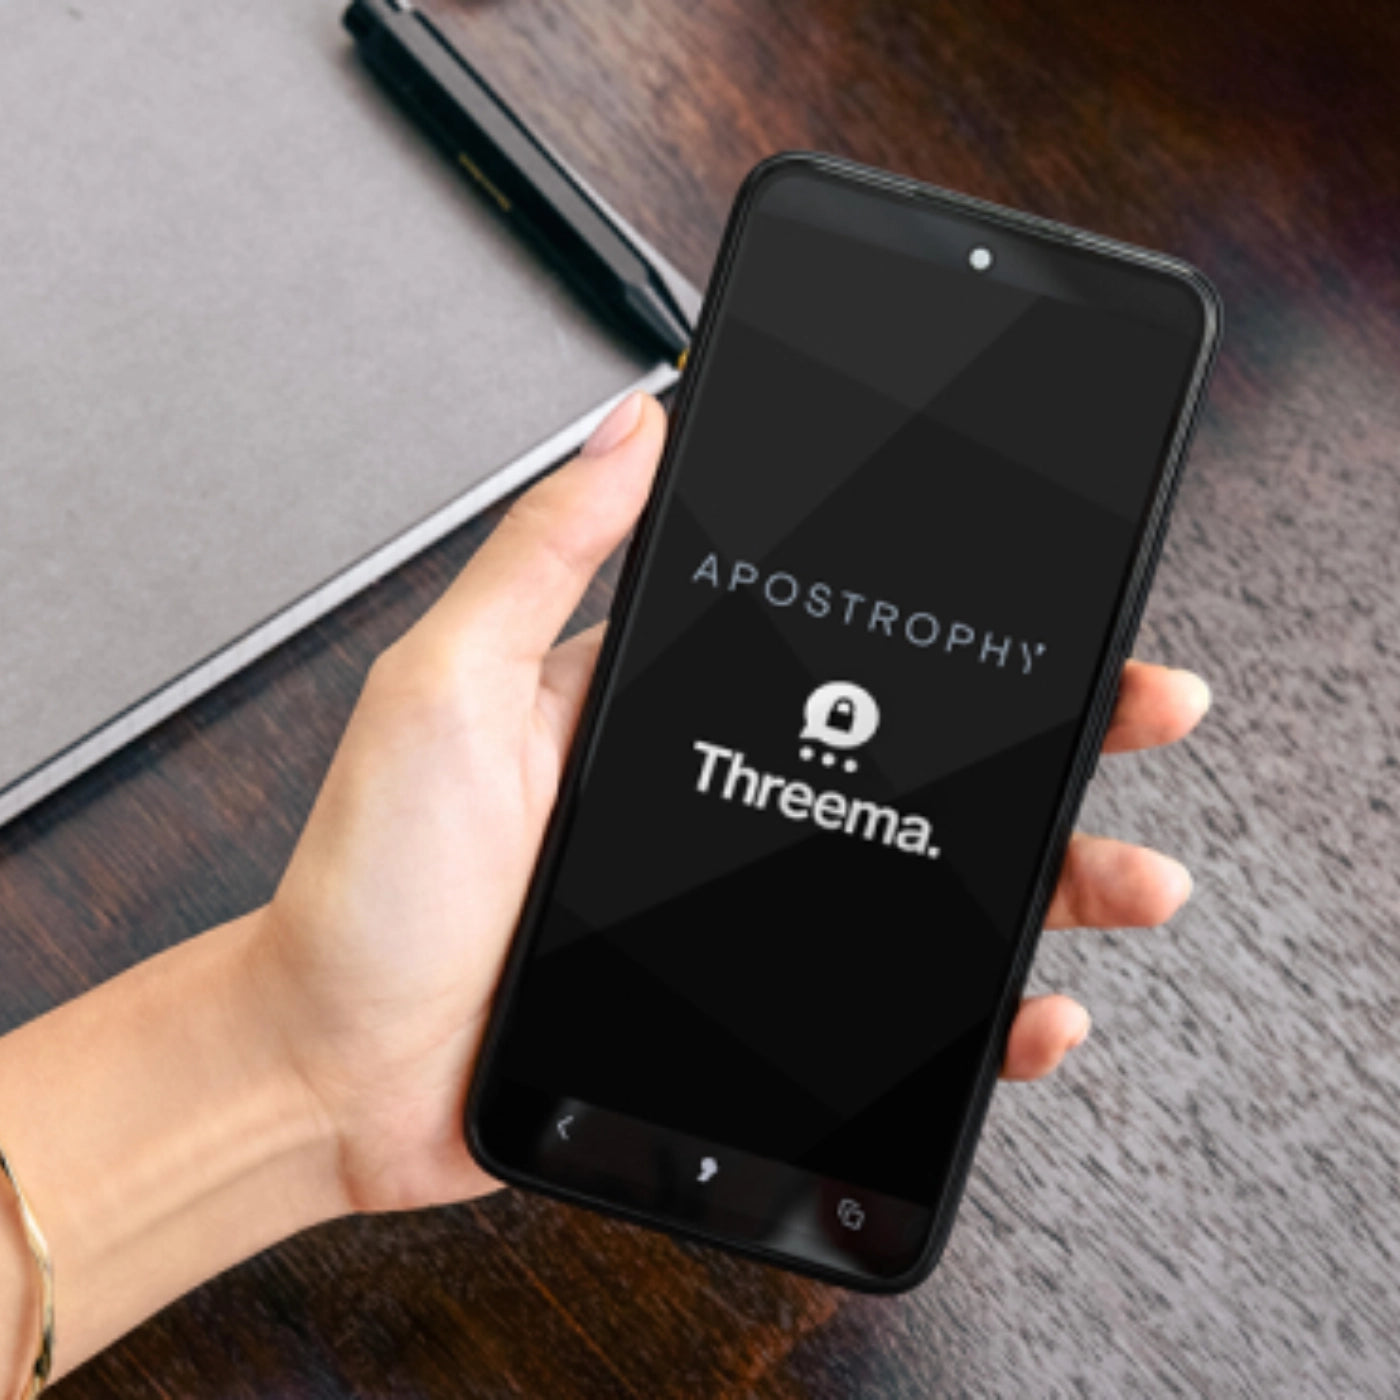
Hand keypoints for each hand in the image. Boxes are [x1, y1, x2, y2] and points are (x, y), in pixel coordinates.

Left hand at [251, 390, 1209, 1216]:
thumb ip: (543, 557)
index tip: (1037, 591)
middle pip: (909, 754)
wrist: (336, 1063)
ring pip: (924, 882)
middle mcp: (716, 796)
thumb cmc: (372, 882)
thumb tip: (630, 423)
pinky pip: (880, 1005)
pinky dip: (967, 1013)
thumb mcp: (445, 686)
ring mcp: (737, 905)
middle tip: (1140, 710)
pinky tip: (1027, 1009)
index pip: (832, 641)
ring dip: (1044, 877)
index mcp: (661, 704)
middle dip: (1042, 735)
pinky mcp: (742, 1006)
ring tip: (1130, 873)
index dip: (943, 617)